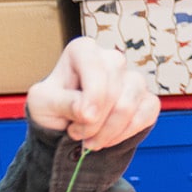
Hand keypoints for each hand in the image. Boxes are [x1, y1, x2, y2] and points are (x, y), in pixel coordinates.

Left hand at [24, 37, 158, 149]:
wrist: (67, 121)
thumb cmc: (53, 105)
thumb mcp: (43, 103)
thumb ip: (64, 103)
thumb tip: (90, 114)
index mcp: (83, 51)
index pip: (95, 69)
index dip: (92, 97)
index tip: (83, 117)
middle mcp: (112, 60)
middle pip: (112, 92)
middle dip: (94, 121)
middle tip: (77, 134)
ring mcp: (134, 79)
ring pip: (128, 107)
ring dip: (107, 131)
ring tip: (89, 140)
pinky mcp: (148, 99)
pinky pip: (144, 118)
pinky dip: (124, 134)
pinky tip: (107, 138)